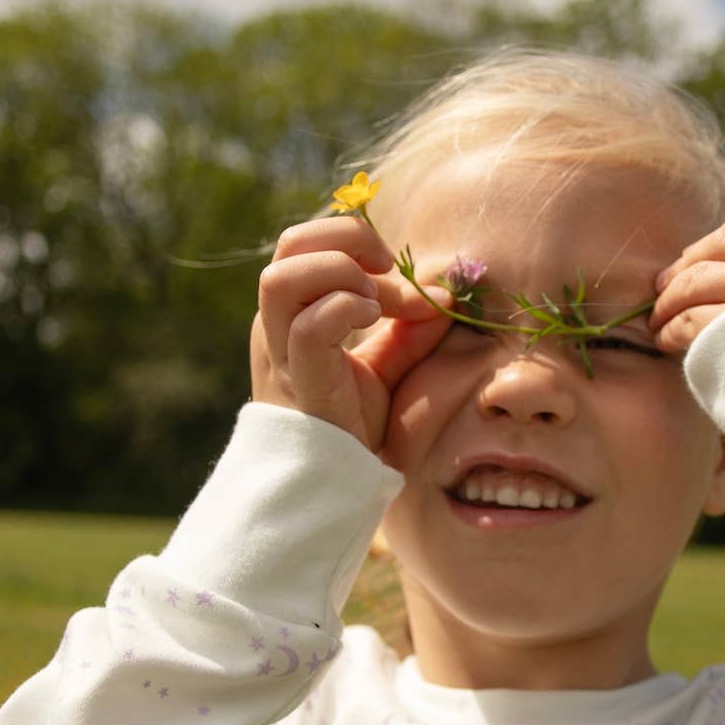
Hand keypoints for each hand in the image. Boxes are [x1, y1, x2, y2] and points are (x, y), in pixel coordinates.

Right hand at [250, 216, 451, 449]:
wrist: (337, 485)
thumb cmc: (354, 424)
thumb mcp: (388, 367)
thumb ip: (411, 330)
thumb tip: (447, 296)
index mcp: (293, 312)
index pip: (309, 242)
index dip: (359, 240)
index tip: (401, 274)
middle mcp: (277, 325)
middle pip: (291, 244)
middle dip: (347, 240)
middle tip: (386, 269)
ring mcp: (280, 352)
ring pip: (282, 277)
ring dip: (341, 274)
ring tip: (375, 304)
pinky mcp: (297, 381)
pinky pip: (309, 327)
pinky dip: (347, 310)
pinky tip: (372, 324)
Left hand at [649, 202, 724, 352]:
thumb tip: (716, 252)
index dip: (716, 237)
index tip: (695, 259)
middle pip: (723, 244)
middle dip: (684, 268)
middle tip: (662, 291)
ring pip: (701, 278)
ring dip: (670, 301)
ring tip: (659, 321)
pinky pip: (693, 317)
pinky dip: (672, 327)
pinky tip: (668, 340)